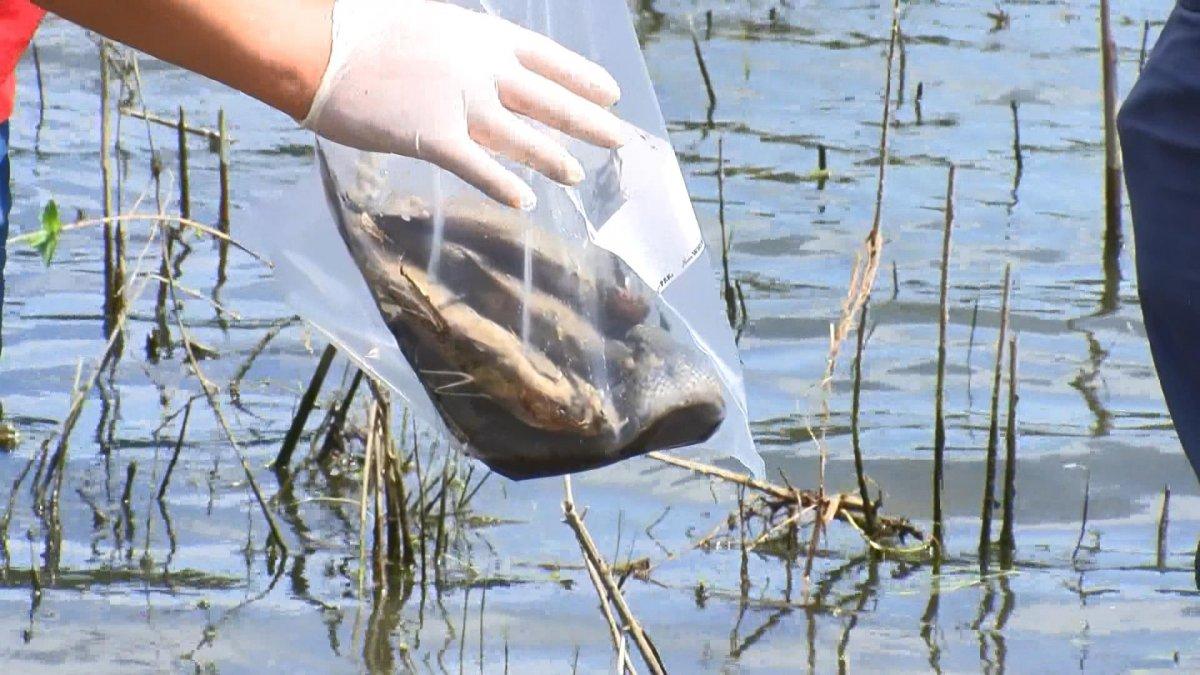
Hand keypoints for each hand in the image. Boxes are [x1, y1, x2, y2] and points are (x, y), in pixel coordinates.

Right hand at [301, 0, 624, 208]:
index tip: (612, 93)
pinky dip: (503, 185)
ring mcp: (460, 102)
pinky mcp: (432, 135)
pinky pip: (477, 166)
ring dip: (553, 157)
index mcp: (481, 37)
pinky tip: (526, 201)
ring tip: (578, 175)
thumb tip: (488, 73)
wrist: (318, 46)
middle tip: (619, 139)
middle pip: (547, 99)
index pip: (547, 58)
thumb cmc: (363, 29)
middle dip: (587, 120)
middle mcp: (480, 69)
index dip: (582, 78)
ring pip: (522, 136)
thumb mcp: (429, 23)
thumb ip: (465, 50)